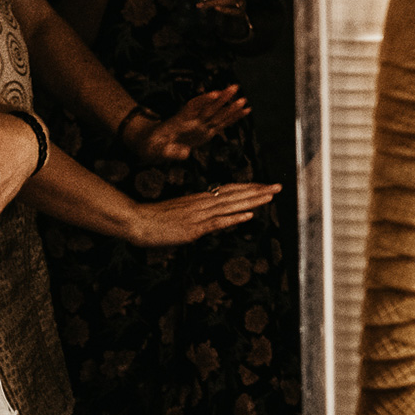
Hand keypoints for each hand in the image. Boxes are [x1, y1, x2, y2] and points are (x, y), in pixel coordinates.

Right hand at [125, 182, 279, 246]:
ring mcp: (199, 214)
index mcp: (200, 199)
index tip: (265, 186)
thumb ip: (200, 213)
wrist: (136, 220)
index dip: (249, 188)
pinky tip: (248, 215)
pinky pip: (217, 222)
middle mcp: (203, 203)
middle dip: (258, 191)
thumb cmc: (156, 218)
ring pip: (231, 205)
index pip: (230, 190)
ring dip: (252, 200)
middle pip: (235, 194)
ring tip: (270, 195)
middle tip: (278, 186)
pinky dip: (233, 218)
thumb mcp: (182, 212)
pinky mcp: (193, 228)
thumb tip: (217, 217)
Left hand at [127, 86, 249, 160]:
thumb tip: (185, 153)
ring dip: (230, 106)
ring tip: (244, 100)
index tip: (214, 94)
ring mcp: (200, 125)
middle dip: (222, 98)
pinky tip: (245, 111)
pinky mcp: (206, 132)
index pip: (193, 107)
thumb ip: (169, 151)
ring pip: (217, 114)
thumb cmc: (153, 146)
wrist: (154, 144)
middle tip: (234, 88)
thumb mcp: (156, 149)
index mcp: (180, 121)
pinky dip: (233, 117)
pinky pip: (222, 123)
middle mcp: (192, 121)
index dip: (203, 101)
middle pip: (209, 107)